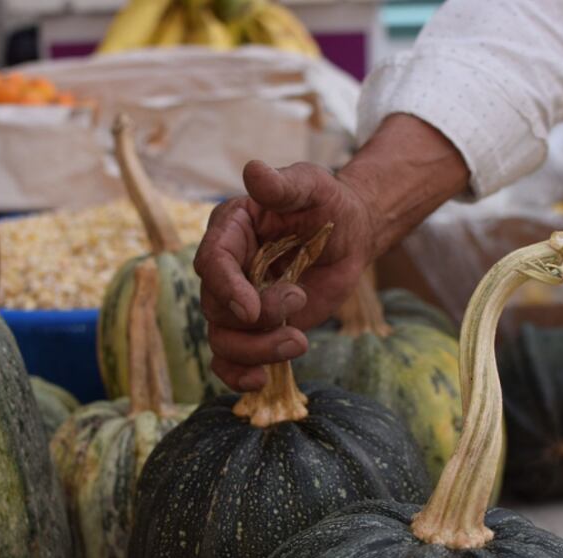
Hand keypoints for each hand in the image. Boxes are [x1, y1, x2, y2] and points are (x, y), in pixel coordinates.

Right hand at [194, 114, 469, 391]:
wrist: (350, 233)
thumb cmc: (327, 203)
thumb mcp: (312, 185)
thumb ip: (283, 185)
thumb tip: (254, 171)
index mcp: (231, 229)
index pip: (212, 261)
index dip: (227, 288)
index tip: (251, 309)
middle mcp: (227, 268)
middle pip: (216, 307)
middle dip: (257, 318)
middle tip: (301, 301)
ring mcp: (240, 301)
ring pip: (224, 338)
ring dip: (255, 351)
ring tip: (299, 344)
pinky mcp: (258, 327)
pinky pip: (234, 358)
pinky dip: (239, 374)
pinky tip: (259, 381)